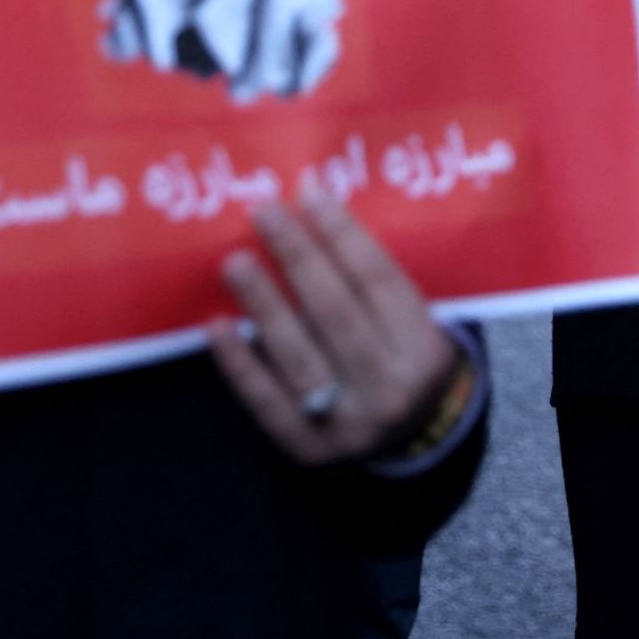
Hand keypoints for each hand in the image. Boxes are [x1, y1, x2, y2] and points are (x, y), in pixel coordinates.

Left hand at [209, 185, 460, 466]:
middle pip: (336, 311)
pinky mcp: (306, 446)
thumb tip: (316, 209)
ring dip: (262, 303)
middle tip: (264, 212)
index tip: (309, 192)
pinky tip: (216, 325)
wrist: (417, 434)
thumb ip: (373, 277)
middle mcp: (389, 385)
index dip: (342, 234)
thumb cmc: (407, 353)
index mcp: (423, 346)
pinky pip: (266, 399)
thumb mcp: (414, 316)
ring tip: (233, 261)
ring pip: (298, 353)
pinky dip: (239, 361)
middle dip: (298, 256)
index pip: (378, 280)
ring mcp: (346, 421)